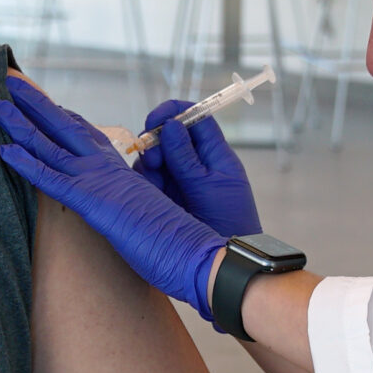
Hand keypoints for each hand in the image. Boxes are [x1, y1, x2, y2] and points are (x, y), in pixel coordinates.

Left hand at [0, 78, 226, 320]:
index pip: (85, 135)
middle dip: (36, 105)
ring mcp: (99, 182)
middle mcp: (107, 168)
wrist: (197, 252)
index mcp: (120, 170)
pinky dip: (27, 163)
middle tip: (11, 83)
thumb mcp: (145, 214)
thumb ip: (127, 201)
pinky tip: (5, 149)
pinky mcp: (93, 202)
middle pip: (65, 127)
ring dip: (22, 124)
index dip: (61, 118)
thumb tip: (120, 205)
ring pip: (52, 145)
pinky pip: (52, 179)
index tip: (43, 103)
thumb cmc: (176, 241)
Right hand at [134, 101, 259, 236]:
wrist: (225, 259)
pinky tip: (147, 190)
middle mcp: (194, 163)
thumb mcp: (208, 186)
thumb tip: (172, 125)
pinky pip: (147, 179)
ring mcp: (178, 180)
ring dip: (149, 162)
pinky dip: (144, 180)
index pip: (195, 118)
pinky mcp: (163, 197)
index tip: (156, 119)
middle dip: (156, 140)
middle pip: (168, 136)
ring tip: (155, 178)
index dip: (174, 112)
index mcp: (214, 154)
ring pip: (154, 157)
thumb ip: (187, 157)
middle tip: (154, 158)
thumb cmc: (228, 221)